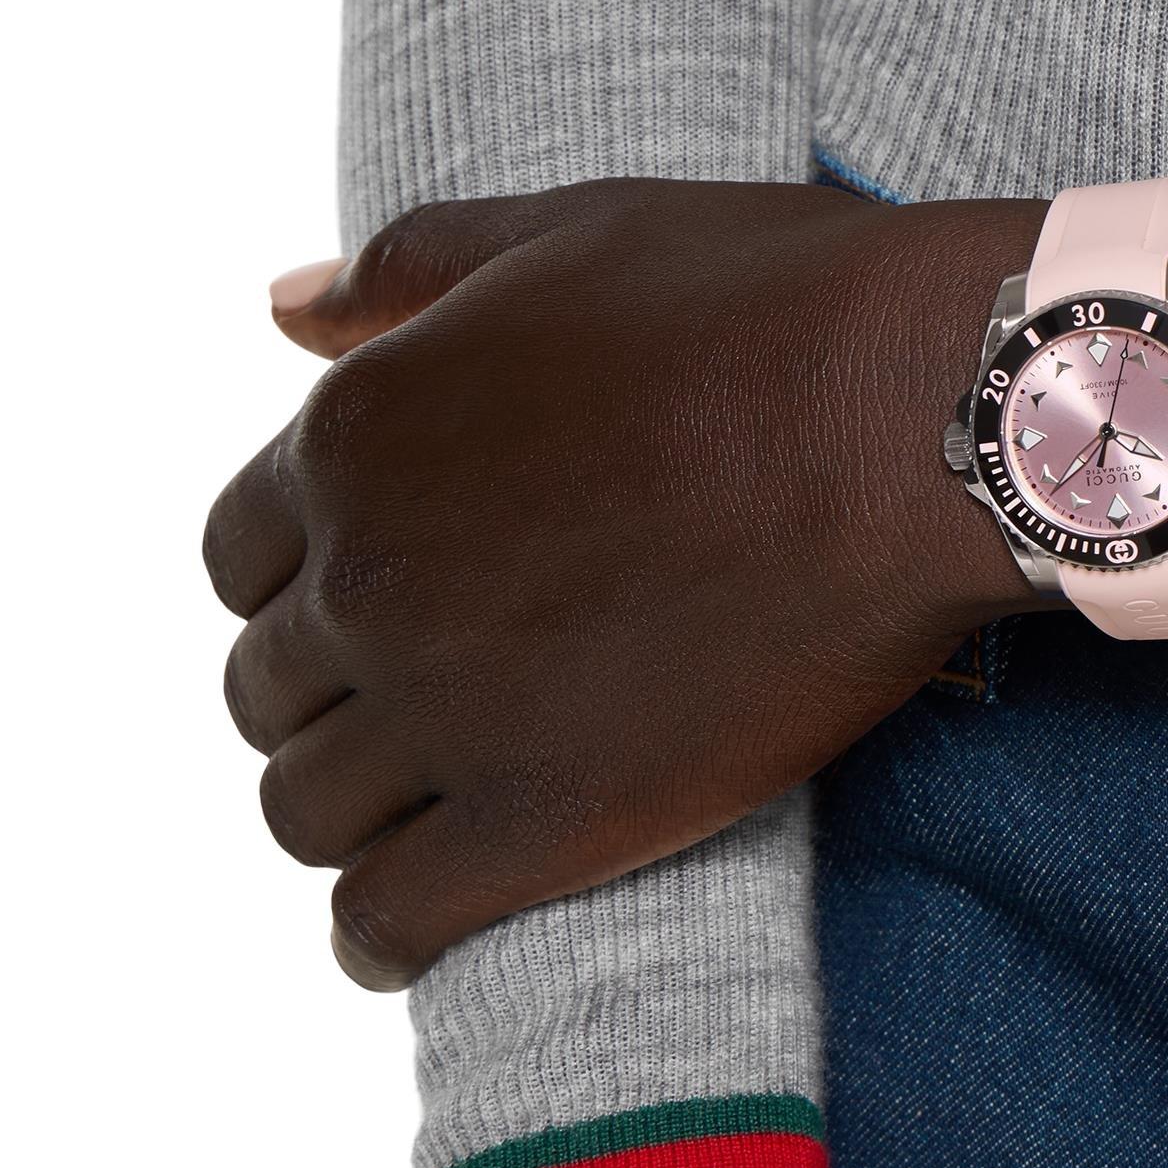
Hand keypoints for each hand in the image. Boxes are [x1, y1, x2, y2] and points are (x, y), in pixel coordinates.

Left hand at [204, 179, 1167, 986]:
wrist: (924, 421)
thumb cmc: (774, 306)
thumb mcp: (571, 234)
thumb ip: (410, 270)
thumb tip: (280, 307)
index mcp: (357, 436)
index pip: (243, 558)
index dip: (311, 582)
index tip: (391, 597)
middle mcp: (369, 579)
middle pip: (269, 691)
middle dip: (335, 698)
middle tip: (439, 702)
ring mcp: (448, 709)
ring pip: (307, 812)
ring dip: (356, 814)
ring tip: (436, 812)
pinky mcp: (546, 820)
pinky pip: (386, 921)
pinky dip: (384, 934)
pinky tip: (423, 922)